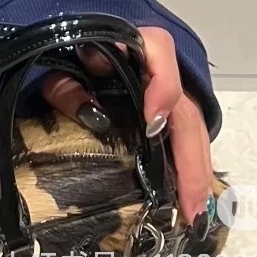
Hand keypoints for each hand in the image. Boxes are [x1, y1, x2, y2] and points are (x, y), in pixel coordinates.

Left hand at [39, 27, 215, 226]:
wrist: (72, 52)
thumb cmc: (66, 58)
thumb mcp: (59, 72)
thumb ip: (67, 87)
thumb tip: (91, 113)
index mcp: (132, 45)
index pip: (159, 49)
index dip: (163, 84)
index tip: (152, 123)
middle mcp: (160, 69)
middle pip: (186, 108)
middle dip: (190, 157)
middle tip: (189, 202)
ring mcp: (169, 92)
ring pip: (193, 128)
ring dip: (197, 170)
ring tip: (194, 210)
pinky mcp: (169, 113)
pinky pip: (187, 137)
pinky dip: (191, 168)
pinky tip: (190, 197)